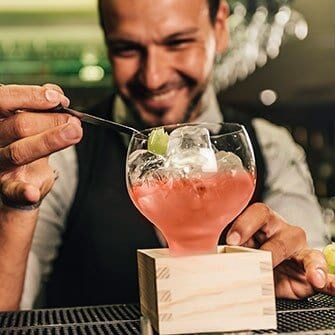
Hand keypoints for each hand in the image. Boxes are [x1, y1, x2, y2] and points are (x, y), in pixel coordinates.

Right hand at [0, 84, 82, 207]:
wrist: (20, 176)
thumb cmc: (26, 142)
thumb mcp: (32, 122)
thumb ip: (41, 107)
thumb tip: (57, 94)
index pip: (4, 99)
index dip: (31, 96)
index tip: (58, 98)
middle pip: (18, 125)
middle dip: (50, 120)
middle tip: (74, 121)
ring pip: (19, 151)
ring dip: (50, 141)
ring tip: (74, 132)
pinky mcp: (5, 185)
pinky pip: (11, 189)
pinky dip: (23, 191)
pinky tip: (32, 193)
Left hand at [226, 202, 334, 297]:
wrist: (268, 273)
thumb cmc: (250, 255)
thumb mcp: (238, 250)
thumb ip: (229, 249)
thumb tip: (213, 256)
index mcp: (261, 221)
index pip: (257, 213)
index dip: (244, 224)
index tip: (231, 240)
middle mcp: (281, 230)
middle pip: (278, 230)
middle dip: (267, 249)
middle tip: (256, 261)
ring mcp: (298, 246)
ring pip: (299, 246)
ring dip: (296, 259)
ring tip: (299, 272)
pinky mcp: (310, 264)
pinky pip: (319, 264)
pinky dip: (323, 273)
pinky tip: (320, 280)